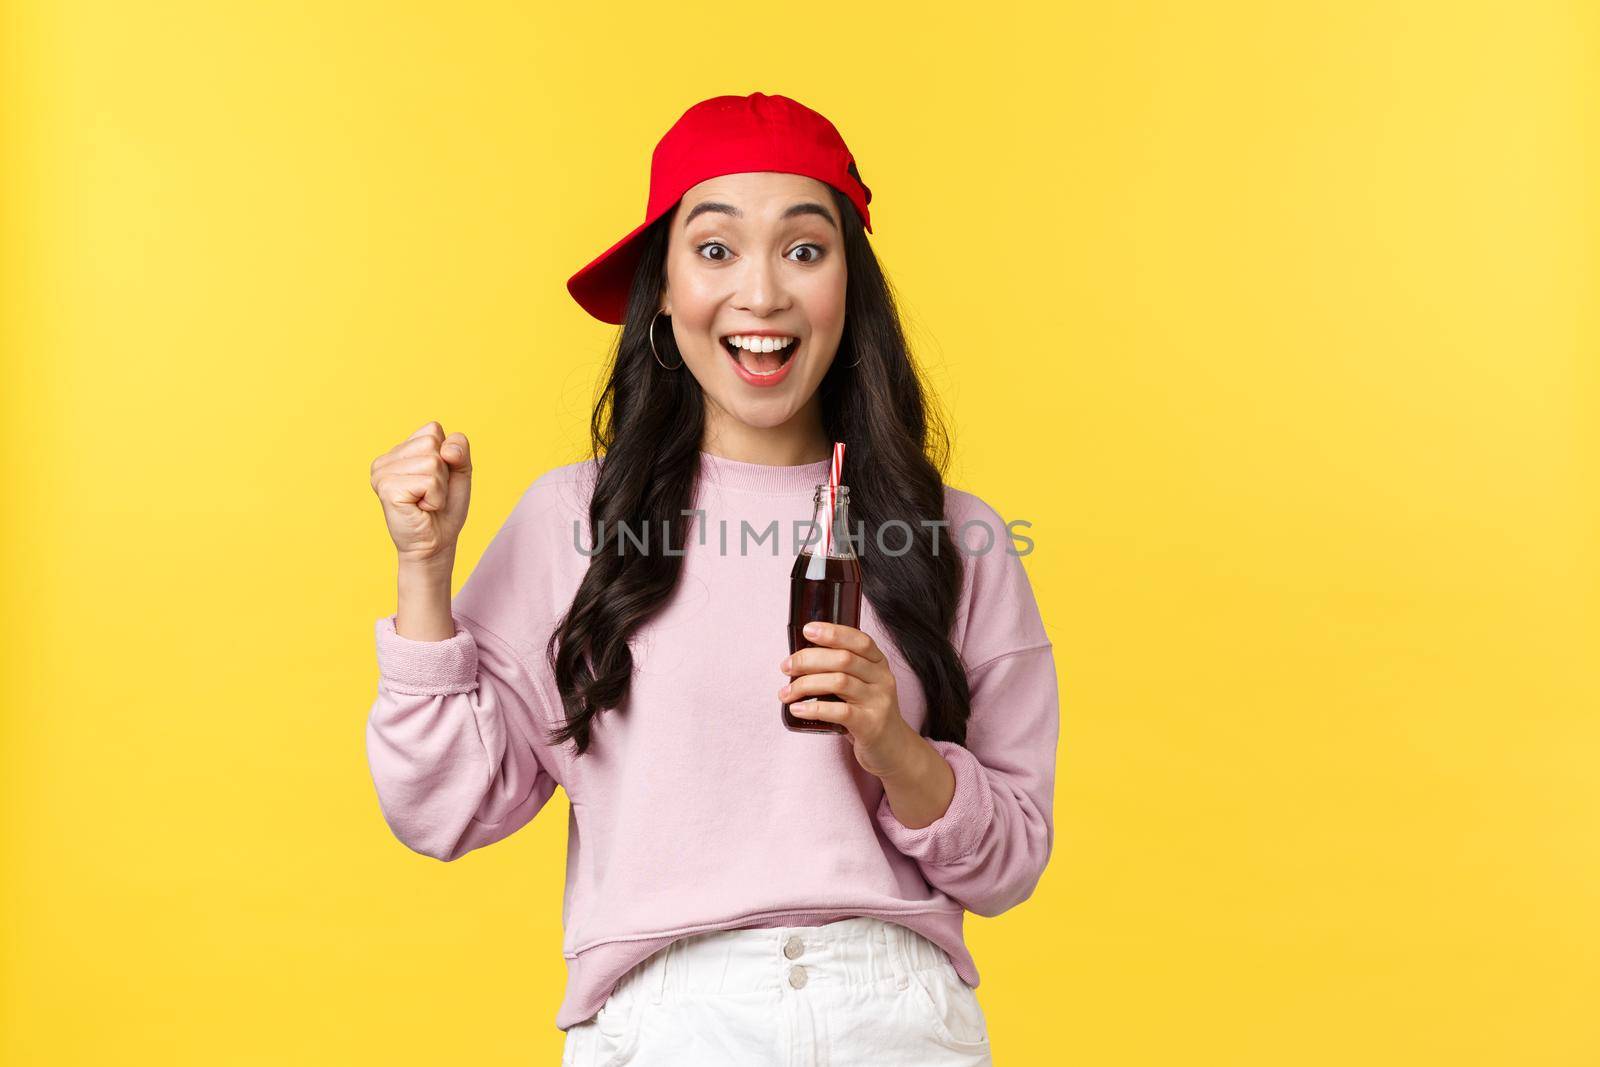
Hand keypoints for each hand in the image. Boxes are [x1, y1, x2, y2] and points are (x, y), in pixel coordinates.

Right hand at [370, 421, 472, 567]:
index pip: (433, 430)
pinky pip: (429, 481)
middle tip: (431, 494)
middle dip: (443, 472)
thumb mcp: (459, 472)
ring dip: (439, 488)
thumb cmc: (445, 509)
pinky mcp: (387, 488)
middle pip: (432, 443)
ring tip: (426, 502)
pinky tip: (420, 509)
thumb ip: (459, 449)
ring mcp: (382, 472)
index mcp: (399, 450)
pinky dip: (435, 499)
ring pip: (432, 462)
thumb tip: (446, 450)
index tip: (437, 479)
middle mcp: (386, 458)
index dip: (447, 455)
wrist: (436, 543)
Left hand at [778, 621, 919, 778]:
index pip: (859, 640)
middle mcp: (882, 679)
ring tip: (785, 693)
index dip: (833, 632)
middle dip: (809, 659)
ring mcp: (879, 702)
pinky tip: (797, 709)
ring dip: (806, 684)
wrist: (893, 749)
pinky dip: (814, 708)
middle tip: (786, 667)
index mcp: (878, 663)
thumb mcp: (861, 685)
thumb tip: (799, 659)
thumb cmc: (867, 713)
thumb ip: (841, 670)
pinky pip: (840, 712)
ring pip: (839, 682)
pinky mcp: (871, 725)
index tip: (807, 630)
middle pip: (844, 659)